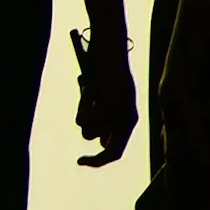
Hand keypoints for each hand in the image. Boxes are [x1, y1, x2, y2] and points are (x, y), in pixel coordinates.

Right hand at [74, 37, 137, 166]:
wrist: (110, 48)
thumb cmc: (104, 70)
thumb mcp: (105, 99)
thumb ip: (105, 121)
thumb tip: (101, 143)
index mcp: (129, 119)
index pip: (115, 151)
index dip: (98, 161)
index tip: (79, 161)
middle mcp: (129, 121)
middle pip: (105, 151)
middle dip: (92, 153)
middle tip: (80, 155)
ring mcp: (121, 116)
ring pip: (87, 131)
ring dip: (82, 112)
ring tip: (90, 92)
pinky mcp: (112, 107)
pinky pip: (83, 117)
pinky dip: (81, 102)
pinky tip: (91, 87)